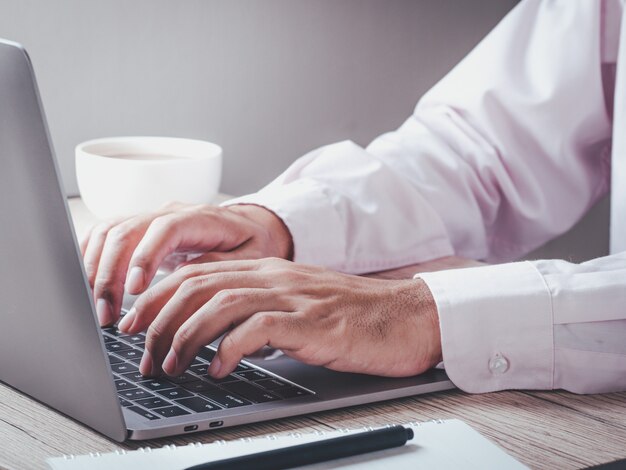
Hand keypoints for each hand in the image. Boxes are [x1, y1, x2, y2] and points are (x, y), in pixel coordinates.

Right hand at [80, 203, 292, 326]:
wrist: (251, 227)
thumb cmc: (253, 244)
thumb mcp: (250, 258)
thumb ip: (220, 266)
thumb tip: (186, 282)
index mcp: (201, 218)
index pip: (165, 229)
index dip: (144, 257)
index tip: (133, 289)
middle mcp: (170, 213)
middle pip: (127, 230)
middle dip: (110, 273)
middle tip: (107, 314)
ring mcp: (151, 219)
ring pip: (110, 232)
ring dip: (95, 269)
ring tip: (98, 309)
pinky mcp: (140, 230)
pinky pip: (105, 235)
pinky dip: (90, 257)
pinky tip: (87, 285)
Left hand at [118, 258, 442, 378]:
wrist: (406, 315)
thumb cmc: (353, 315)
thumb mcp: (298, 305)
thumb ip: (259, 311)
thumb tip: (220, 338)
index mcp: (268, 270)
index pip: (197, 273)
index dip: (157, 297)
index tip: (134, 324)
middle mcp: (275, 277)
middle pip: (198, 286)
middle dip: (158, 320)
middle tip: (143, 354)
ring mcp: (293, 297)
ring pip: (219, 304)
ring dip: (185, 337)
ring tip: (171, 367)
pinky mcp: (313, 322)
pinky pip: (258, 329)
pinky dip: (229, 349)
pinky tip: (218, 369)